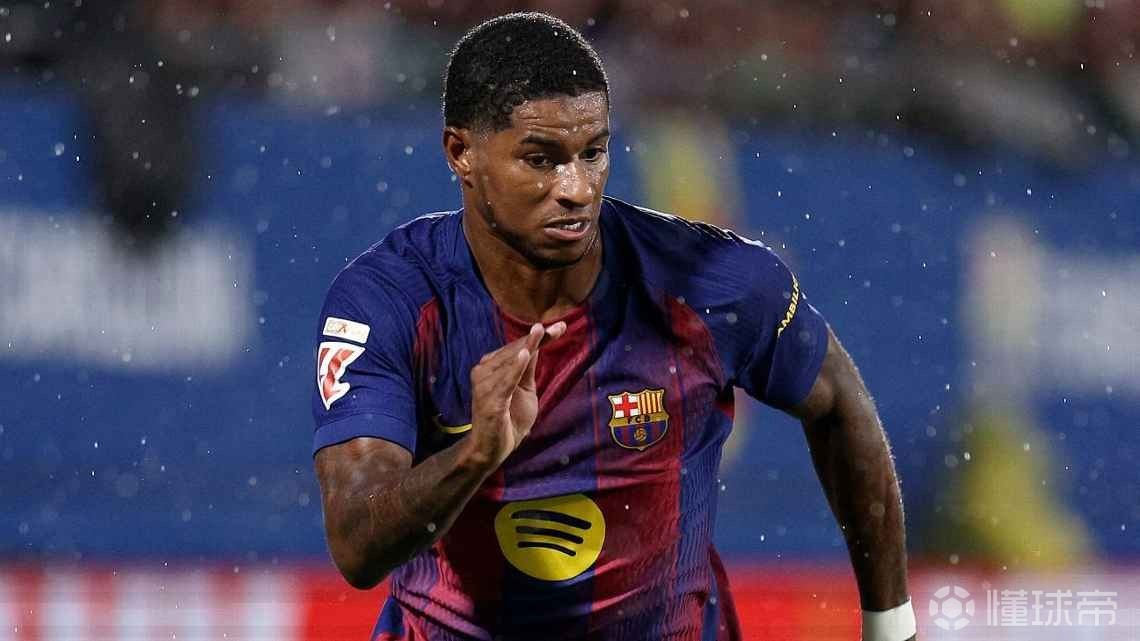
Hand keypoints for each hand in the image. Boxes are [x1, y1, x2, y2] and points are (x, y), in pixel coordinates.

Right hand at [466, 321, 566, 468]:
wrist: (493, 448)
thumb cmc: (509, 418)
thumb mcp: (524, 389)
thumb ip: (528, 368)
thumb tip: (538, 343)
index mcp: (491, 367)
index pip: (517, 348)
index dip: (538, 337)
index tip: (560, 327)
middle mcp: (483, 372)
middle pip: (515, 351)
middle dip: (537, 338)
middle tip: (559, 326)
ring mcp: (484, 386)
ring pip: (510, 362)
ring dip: (527, 346)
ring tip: (541, 331)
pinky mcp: (490, 402)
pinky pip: (505, 382)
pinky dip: (514, 368)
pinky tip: (525, 354)